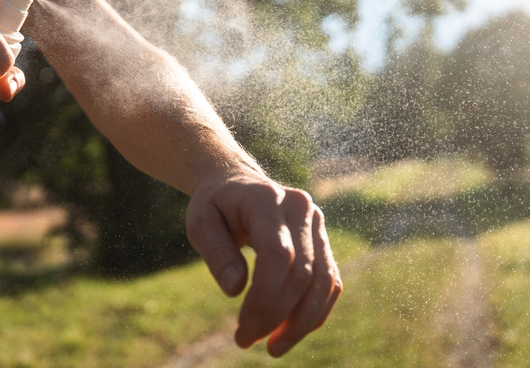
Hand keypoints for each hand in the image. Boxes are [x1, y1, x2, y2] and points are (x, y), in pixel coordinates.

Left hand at [185, 170, 341, 356]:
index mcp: (266, 198)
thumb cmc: (215, 205)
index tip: (243, 330)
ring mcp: (317, 223)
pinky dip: (313, 312)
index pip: (278, 254)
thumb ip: (217, 253)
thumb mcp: (200, 222)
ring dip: (302, 322)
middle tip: (246, 340)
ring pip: (324, 281)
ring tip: (273, 347)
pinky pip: (329, 282)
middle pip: (301, 272)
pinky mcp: (323, 240)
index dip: (265, 298)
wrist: (236, 182)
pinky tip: (289, 331)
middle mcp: (300, 207)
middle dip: (277, 315)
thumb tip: (235, 290)